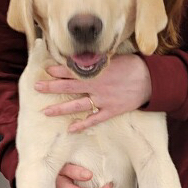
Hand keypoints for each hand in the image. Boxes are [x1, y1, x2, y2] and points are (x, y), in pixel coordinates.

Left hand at [35, 55, 151, 132]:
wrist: (151, 80)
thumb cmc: (133, 66)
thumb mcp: (113, 58)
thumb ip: (97, 62)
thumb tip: (81, 59)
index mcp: (96, 71)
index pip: (72, 70)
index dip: (58, 70)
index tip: (46, 70)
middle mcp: (96, 86)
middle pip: (69, 87)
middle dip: (51, 87)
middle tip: (36, 87)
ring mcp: (103, 100)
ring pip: (77, 105)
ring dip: (60, 109)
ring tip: (45, 112)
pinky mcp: (111, 110)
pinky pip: (94, 119)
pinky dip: (82, 125)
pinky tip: (70, 129)